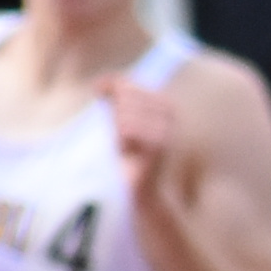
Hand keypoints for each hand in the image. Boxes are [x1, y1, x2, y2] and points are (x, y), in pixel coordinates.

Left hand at [107, 79, 186, 212]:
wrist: (144, 188)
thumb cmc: (132, 152)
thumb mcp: (123, 119)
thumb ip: (116, 97)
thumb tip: (100, 82)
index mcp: (164, 103)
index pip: (128, 85)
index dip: (110, 90)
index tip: (103, 100)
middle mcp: (170, 112)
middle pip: (124, 97)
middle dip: (117, 118)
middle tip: (127, 140)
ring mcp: (166, 128)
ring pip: (124, 114)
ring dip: (119, 133)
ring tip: (130, 148)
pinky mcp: (158, 145)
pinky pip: (127, 130)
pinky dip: (122, 142)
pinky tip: (130, 152)